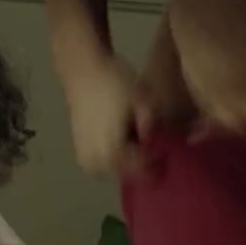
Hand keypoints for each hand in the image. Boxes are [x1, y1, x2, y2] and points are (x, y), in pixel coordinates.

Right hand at [64, 56, 153, 176]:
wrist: (82, 70)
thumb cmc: (114, 83)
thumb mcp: (143, 101)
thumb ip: (151, 127)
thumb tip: (152, 142)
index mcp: (114, 151)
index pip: (142, 172)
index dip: (157, 163)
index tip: (166, 152)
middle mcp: (97, 161)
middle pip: (127, 174)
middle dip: (141, 164)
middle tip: (153, 147)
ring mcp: (85, 158)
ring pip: (113, 171)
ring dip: (126, 162)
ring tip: (136, 143)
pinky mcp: (78, 149)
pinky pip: (100, 164)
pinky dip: (112, 157)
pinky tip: (120, 140)